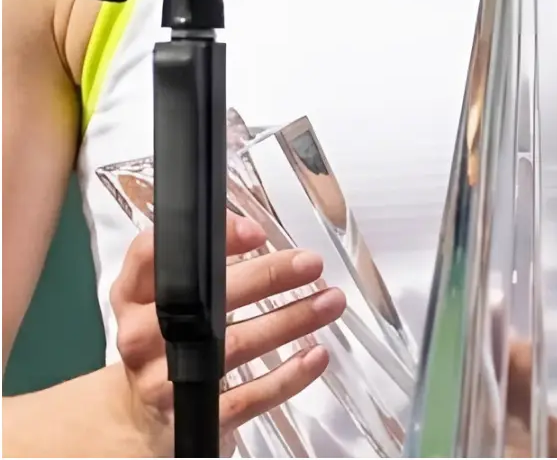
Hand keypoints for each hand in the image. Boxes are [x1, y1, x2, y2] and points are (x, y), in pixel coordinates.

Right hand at [112, 213, 345, 454]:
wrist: (140, 412)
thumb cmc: (167, 335)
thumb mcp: (166, 292)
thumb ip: (203, 259)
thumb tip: (254, 230)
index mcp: (133, 296)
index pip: (153, 256)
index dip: (207, 241)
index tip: (256, 233)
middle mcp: (142, 338)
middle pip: (205, 302)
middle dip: (267, 278)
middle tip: (310, 263)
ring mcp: (163, 382)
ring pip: (232, 347)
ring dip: (289, 322)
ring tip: (329, 301)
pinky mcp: (189, 420)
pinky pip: (244, 399)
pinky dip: (285, 377)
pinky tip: (314, 356)